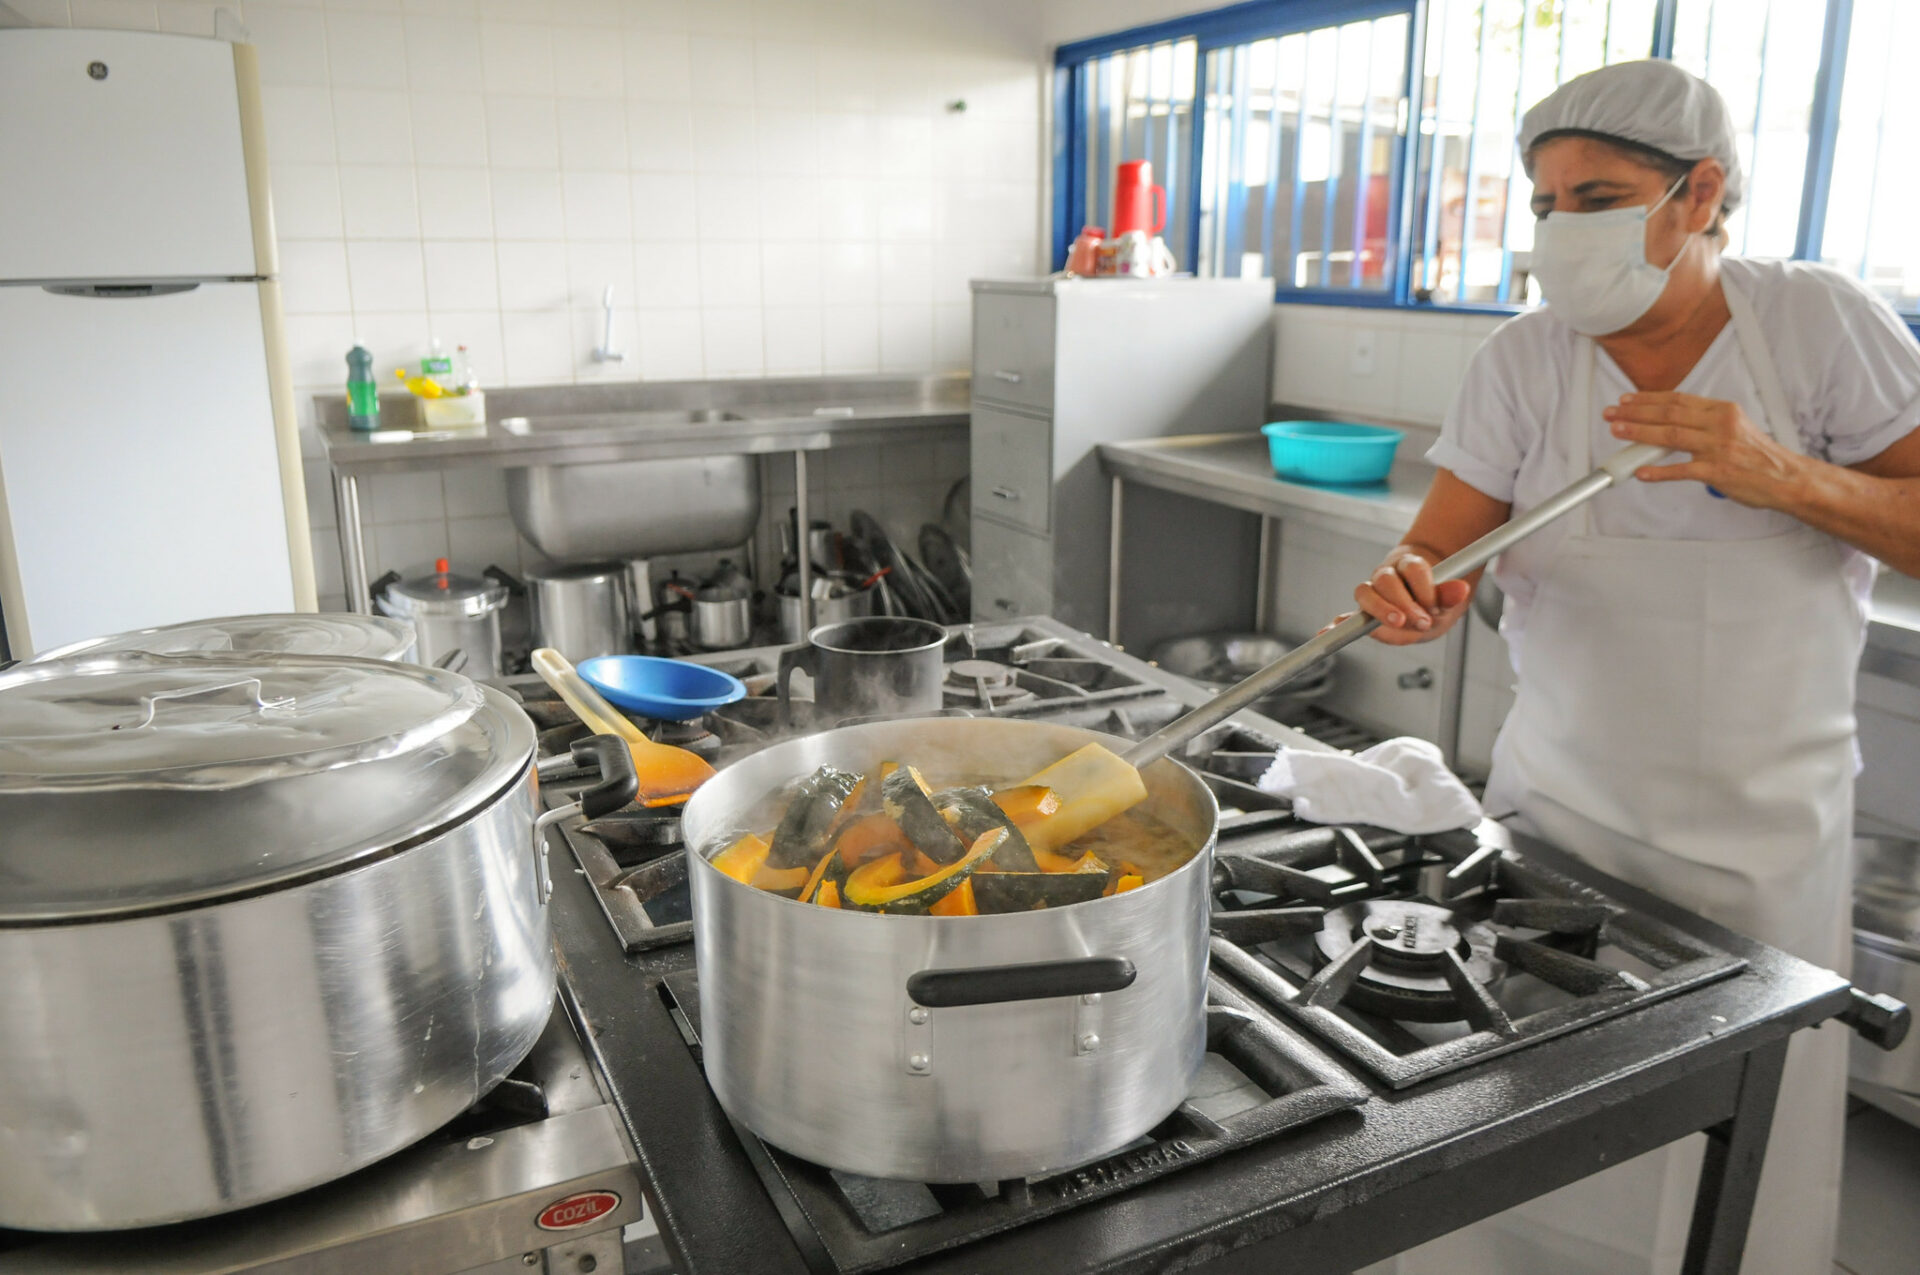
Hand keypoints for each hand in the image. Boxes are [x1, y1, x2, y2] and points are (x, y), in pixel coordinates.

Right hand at [1346, 547, 1472, 645]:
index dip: (1424, 588)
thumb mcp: (1446, 600)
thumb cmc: (1432, 600)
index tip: (1435, 607)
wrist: (1422, 602)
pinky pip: (1345, 618)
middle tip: (1422, 620)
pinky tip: (1327, 632)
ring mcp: (1371, 593)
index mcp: (1408, 565)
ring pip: (1365, 592)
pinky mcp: (1363, 613)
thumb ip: (1449, 595)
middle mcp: (1386, 575)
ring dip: (1380, 609)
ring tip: (1398, 622)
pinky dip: (1336, 625)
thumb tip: (1461, 589)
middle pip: (1386, 580)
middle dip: (1403, 601)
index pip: (1412, 569)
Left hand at [1603, 392, 1804, 507]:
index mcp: (1723, 411)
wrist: (1787, 478)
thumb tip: (1671, 422)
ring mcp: (1718, 448)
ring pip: (1671, 436)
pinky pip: (1682, 471)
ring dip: (1639, 433)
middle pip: (1669, 414)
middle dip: (1635, 412)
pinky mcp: (1718, 472)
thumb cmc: (1758, 455)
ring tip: (1618, 431)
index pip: (1678, 400)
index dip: (1648, 399)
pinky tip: (1641, 471)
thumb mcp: (1735, 427)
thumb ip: (1705, 423)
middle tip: (1612, 413)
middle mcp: (1720, 425)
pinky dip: (1658, 472)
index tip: (1627, 400)